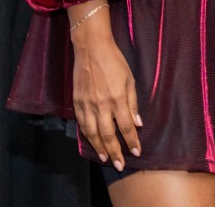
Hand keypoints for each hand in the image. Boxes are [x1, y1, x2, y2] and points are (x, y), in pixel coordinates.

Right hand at [69, 8, 141, 170]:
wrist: (91, 49)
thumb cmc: (115, 62)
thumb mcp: (130, 80)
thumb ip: (132, 103)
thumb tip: (137, 123)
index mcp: (117, 99)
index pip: (125, 127)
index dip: (131, 141)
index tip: (136, 152)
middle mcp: (101, 105)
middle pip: (108, 135)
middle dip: (114, 151)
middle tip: (119, 164)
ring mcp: (86, 105)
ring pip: (92, 133)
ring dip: (99, 148)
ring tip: (105, 159)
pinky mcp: (77, 103)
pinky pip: (82, 124)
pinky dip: (87, 136)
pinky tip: (92, 143)